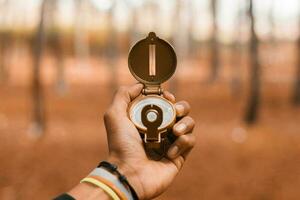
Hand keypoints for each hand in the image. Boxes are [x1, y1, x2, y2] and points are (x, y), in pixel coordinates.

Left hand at [104, 84, 195, 199]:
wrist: (129, 173)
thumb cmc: (121, 145)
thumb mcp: (115, 115)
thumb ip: (123, 95)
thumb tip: (140, 85)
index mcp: (147, 120)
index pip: (165, 103)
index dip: (169, 97)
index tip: (167, 97)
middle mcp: (160, 130)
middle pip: (181, 111)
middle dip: (182, 107)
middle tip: (176, 111)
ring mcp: (170, 143)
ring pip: (189, 125)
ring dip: (185, 124)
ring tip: (175, 131)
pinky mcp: (179, 156)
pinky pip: (190, 141)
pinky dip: (183, 142)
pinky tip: (169, 151)